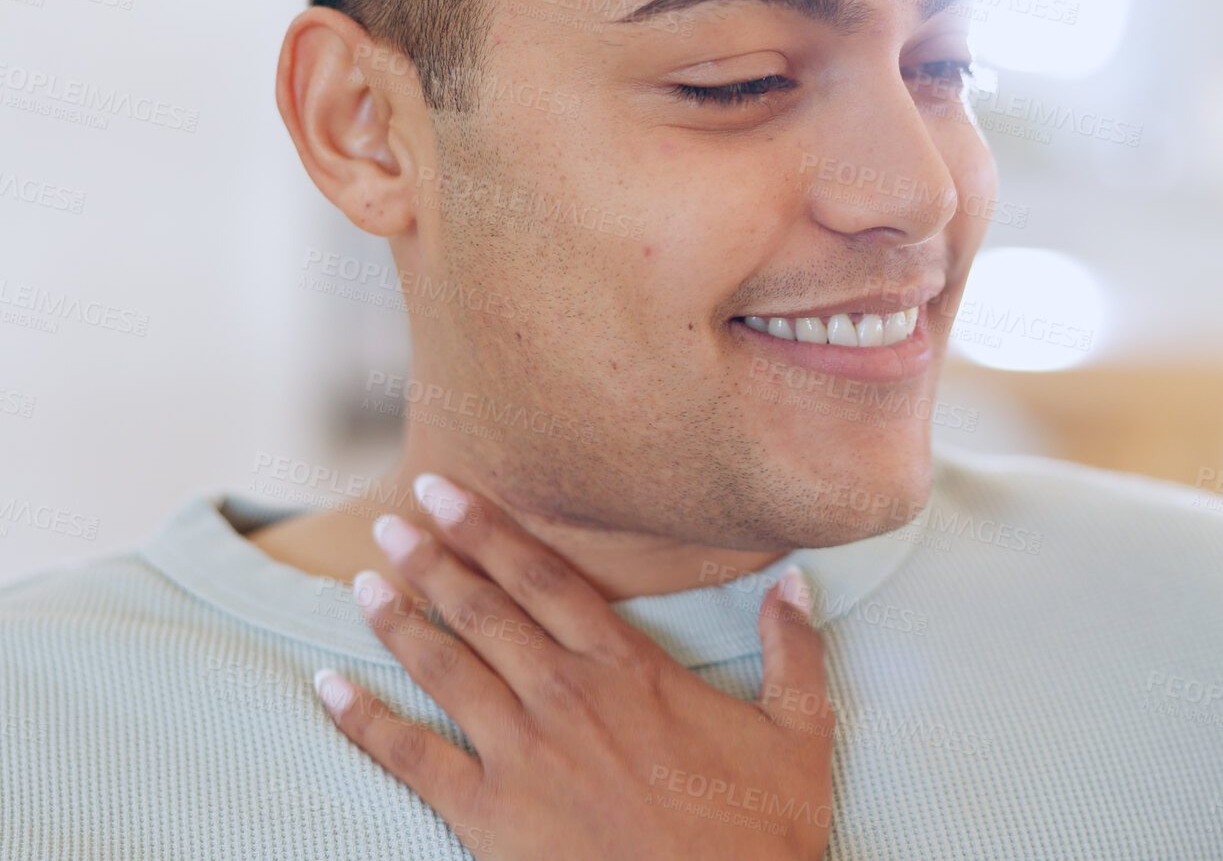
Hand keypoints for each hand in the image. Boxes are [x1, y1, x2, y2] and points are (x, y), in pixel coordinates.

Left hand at [311, 474, 833, 860]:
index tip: (447, 492)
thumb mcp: (799, 732)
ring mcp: (523, 755)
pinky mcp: (491, 815)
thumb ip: (793, 651)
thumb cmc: (763, 831)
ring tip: (361, 584)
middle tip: (390, 519)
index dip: (492, 530)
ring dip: (397, 621)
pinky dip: (363, 720)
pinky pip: (410, 758)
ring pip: (444, 668)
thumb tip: (795, 582)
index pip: (546, 579)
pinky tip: (327, 688)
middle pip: (484, 610)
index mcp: (630, 669)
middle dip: (432, 559)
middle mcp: (566, 697)